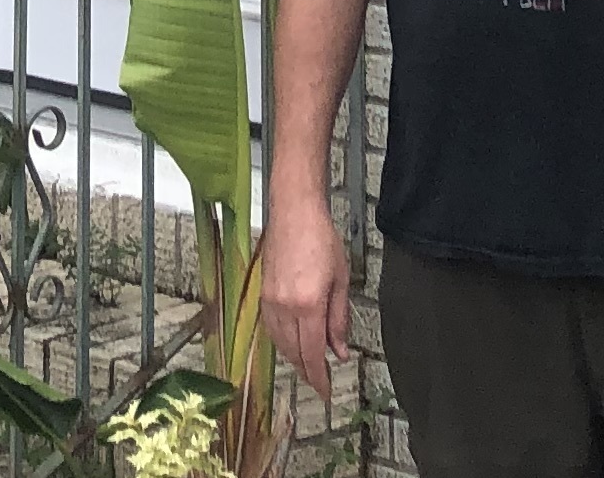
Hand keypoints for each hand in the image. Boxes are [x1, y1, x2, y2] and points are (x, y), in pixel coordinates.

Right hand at [259, 194, 353, 392]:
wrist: (294, 213)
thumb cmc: (321, 239)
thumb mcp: (341, 280)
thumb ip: (339, 319)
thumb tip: (340, 351)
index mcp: (307, 305)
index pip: (312, 354)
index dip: (319, 377)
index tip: (325, 392)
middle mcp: (285, 307)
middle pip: (293, 353)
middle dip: (307, 371)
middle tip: (320, 381)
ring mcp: (270, 301)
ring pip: (280, 343)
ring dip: (294, 358)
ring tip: (308, 365)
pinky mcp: (262, 293)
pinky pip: (271, 328)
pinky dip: (282, 341)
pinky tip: (292, 342)